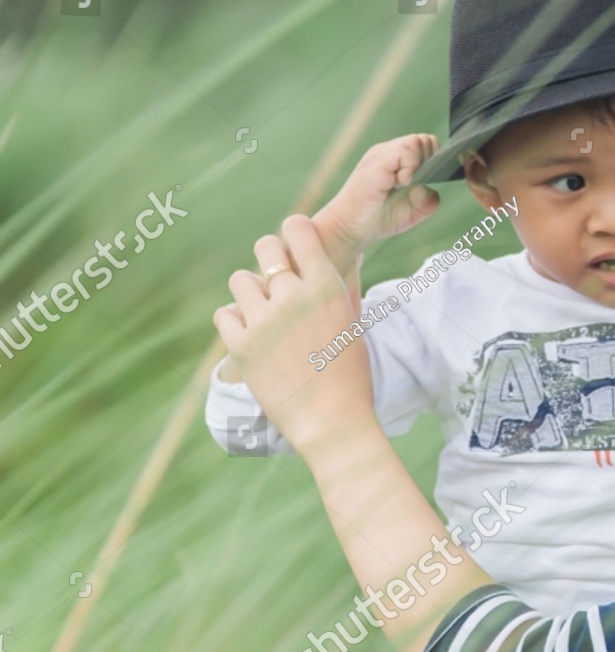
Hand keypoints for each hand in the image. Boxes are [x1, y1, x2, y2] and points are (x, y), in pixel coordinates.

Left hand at [212, 215, 375, 461]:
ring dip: (250, 292)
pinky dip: (234, 322)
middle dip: (269, 256)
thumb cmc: (351, 375)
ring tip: (263, 312)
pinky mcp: (240, 346)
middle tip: (275, 277)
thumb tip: (348, 254)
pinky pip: (224, 314)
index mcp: (326, 287)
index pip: (298, 229)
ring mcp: (264, 321)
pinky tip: (250, 335)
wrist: (333, 422)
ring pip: (240, 279)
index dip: (292, 231)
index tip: (293, 244)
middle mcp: (293, 297)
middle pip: (265, 246)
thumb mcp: (353, 322)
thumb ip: (339, 286)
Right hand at [313, 133, 441, 272]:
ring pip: (416, 142)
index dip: (432, 160)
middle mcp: (387, 153)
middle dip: (428, 161)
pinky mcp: (376, 164)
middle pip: (423, 140)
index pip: (424, 144)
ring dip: (418, 165)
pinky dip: (409, 168)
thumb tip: (430, 189)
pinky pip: (404, 152)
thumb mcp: (412, 212)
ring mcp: (380, 156)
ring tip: (404, 184)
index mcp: (395, 159)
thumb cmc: (377, 218)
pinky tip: (399, 184)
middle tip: (414, 182)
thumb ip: (428, 201)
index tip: (424, 180)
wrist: (349, 228)